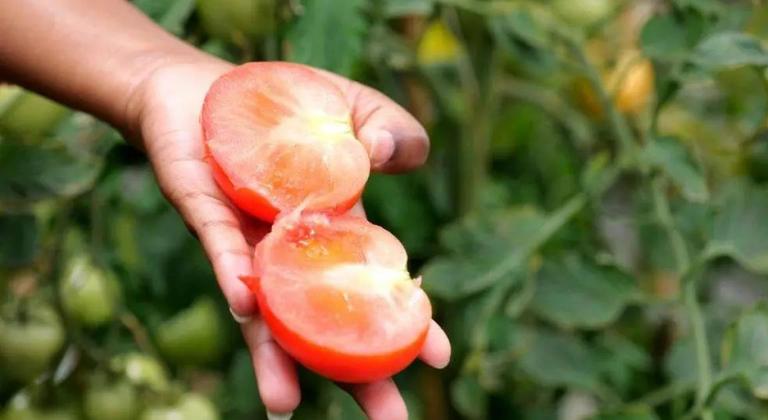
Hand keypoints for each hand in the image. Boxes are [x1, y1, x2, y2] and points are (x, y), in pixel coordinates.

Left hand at [128, 56, 450, 418]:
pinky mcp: (205, 215)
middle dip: (355, 371)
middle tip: (389, 419)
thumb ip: (394, 131)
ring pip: (265, 309)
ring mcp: (249, 240)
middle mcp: (293, 252)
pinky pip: (221, 251)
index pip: (376, 284)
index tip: (439, 359)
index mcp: (338, 231)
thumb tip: (390, 154)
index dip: (407, 322)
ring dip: (276, 356)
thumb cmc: (286, 101)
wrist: (203, 90)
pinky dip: (234, 277)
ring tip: (286, 404)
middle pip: (325, 320)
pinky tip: (247, 306)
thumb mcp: (356, 108)